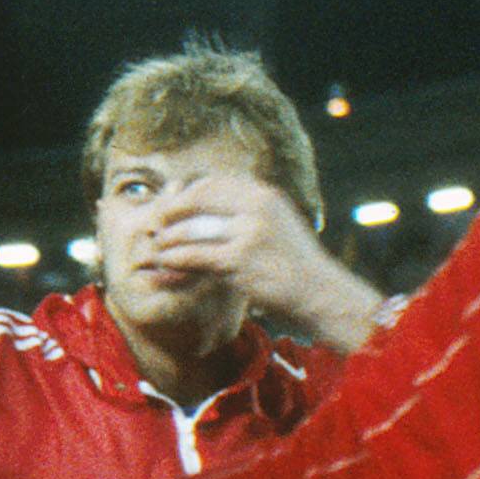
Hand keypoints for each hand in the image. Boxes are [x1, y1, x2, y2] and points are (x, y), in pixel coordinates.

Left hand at [145, 174, 384, 352]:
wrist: (324, 295)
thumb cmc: (299, 266)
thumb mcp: (279, 226)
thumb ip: (249, 212)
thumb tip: (209, 204)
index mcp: (266, 195)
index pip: (213, 183)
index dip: (187, 193)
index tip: (172, 206)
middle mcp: (258, 206)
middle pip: (197, 199)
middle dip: (170, 210)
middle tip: (155, 224)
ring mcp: (249, 232)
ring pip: (191, 228)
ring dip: (168, 238)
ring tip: (158, 247)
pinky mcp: (240, 258)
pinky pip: (194, 255)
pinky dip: (175, 259)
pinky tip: (167, 264)